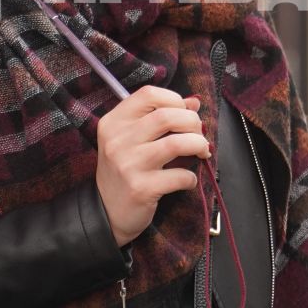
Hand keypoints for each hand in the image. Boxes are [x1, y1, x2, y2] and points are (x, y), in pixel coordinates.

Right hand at [95, 86, 207, 247]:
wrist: (106, 212)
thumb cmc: (124, 171)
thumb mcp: (132, 140)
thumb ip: (160, 117)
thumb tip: (195, 103)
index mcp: (114, 122)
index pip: (149, 94)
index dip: (175, 99)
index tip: (184, 113)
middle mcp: (118, 140)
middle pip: (167, 116)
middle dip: (192, 122)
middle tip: (198, 134)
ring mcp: (128, 164)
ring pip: (176, 143)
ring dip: (198, 145)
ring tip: (201, 151)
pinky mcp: (141, 188)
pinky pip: (179, 175)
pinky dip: (191, 177)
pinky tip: (187, 180)